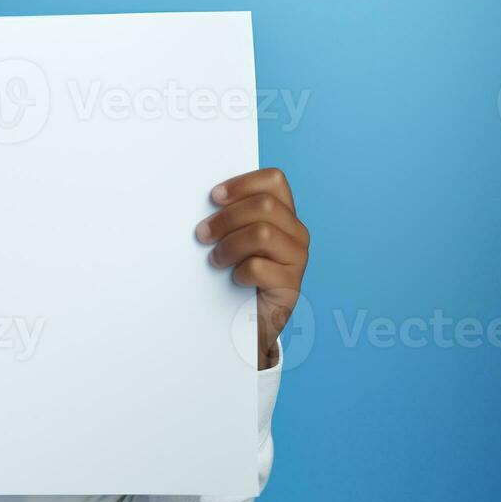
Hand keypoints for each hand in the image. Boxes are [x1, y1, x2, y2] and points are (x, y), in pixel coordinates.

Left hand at [195, 167, 308, 370]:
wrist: (247, 320)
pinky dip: (239, 271)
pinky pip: (259, 267)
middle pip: (264, 206)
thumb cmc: (236, 272)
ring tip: (215, 259)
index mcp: (284, 215)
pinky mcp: (290, 287)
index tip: (214, 197)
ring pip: (262, 233)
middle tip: (202, 234)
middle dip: (226, 218)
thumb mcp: (234, 238)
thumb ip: (230, 217)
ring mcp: (298, 260)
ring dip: (229, 245)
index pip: (274, 181)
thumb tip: (204, 201)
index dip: (242, 184)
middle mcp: (297, 234)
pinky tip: (234, 278)